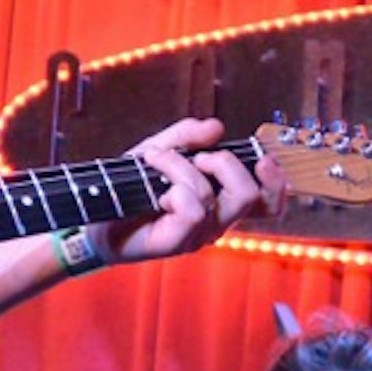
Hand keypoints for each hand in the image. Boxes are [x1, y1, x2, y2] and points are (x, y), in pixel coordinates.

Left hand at [101, 117, 279, 265]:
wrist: (94, 214)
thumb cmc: (128, 185)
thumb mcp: (159, 148)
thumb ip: (187, 135)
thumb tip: (217, 127)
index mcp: (222, 202)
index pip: (268, 202)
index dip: (277, 181)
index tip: (263, 158)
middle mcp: (216, 222)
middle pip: (249, 195)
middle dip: (225, 163)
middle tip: (197, 157)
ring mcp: (197, 235)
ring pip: (212, 196)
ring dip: (182, 167)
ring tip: (158, 162)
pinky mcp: (176, 243)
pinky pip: (191, 209)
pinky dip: (171, 182)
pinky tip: (153, 183)